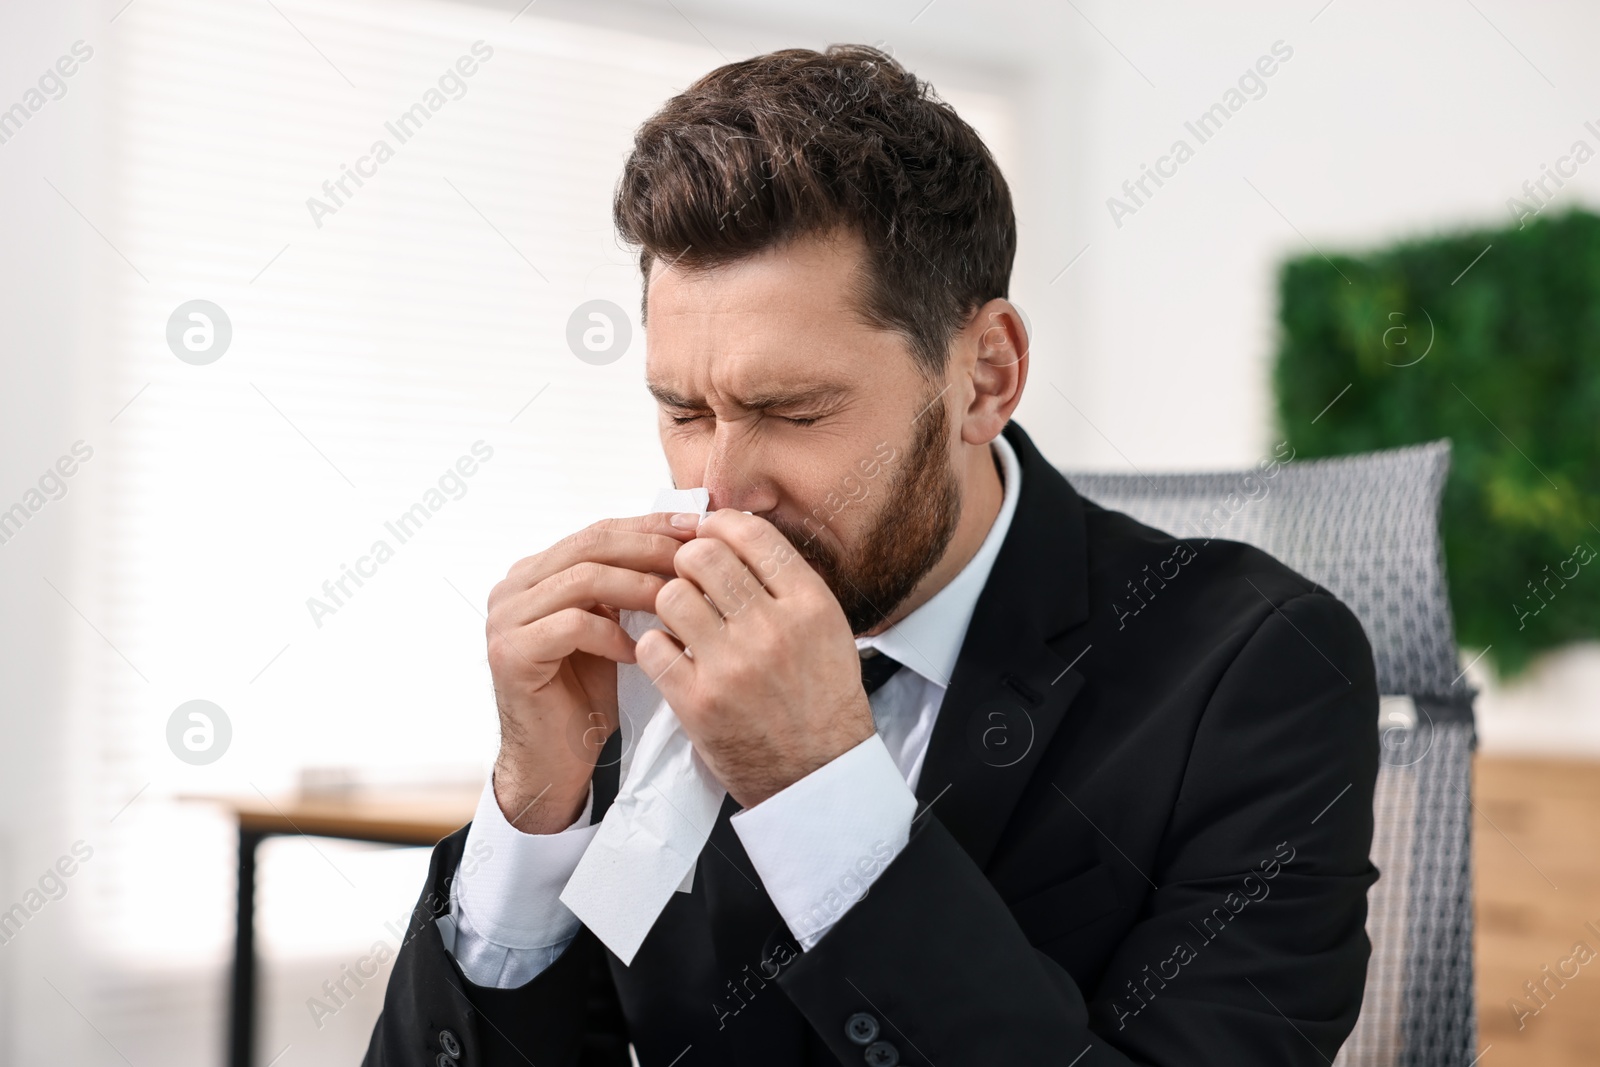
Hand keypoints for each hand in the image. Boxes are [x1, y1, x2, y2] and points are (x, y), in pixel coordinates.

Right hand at [485, 514, 695, 832]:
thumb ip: (623, 585)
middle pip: (590, 546)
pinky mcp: (510, 653)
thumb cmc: (586, 693)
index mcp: (534, 572)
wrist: (553, 759)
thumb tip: (682, 540)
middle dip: (650, 548)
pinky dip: (612, 634)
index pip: (598, 532)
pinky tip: (639, 651)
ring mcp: (505, 618)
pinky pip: (572, 625)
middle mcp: (513, 587)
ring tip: (676, 602)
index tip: (698, 527)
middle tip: (694, 559)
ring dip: (638, 587)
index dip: (650, 526)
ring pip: (583, 580)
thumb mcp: (609, 626)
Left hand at [635, 509, 876, 807]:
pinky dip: (657, 647)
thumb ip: (788, 584)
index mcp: (810, 605)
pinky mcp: (698, 701)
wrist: (817, 774)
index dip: (720, 525)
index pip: (751, 535)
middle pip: (702, 556)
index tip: (709, 533)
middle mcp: (772, 629)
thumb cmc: (821, 700)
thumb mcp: (827, 631)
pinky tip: (674, 656)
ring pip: (670, 596)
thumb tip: (736, 534)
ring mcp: (732, 666)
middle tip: (690, 579)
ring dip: (670, 603)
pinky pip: (653, 646)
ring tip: (683, 622)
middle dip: (688, 562)